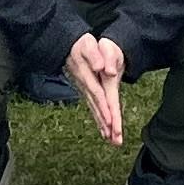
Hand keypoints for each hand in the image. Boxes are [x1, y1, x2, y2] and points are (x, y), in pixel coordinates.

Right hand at [65, 33, 127, 147]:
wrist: (68, 44)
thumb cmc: (82, 44)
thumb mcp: (89, 45)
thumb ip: (96, 56)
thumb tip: (105, 70)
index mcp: (89, 76)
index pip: (99, 95)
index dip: (105, 109)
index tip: (111, 123)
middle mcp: (86, 86)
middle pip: (98, 107)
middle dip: (106, 124)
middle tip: (115, 140)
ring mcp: (85, 90)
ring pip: (95, 110)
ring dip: (103, 125)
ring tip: (111, 140)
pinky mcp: (86, 91)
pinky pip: (93, 108)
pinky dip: (98, 119)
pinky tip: (103, 130)